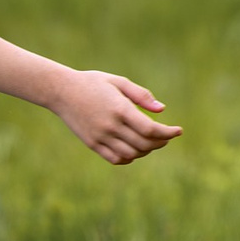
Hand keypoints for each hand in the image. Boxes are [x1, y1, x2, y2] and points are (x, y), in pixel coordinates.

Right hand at [48, 70, 180, 164]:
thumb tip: (162, 110)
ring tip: (152, 142)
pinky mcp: (93, 144)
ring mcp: (100, 137)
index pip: (150, 128)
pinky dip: (130, 157)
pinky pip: (116, 159)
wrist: (61, 91)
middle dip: (161, 141)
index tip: (178, 131)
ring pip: (132, 153)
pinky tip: (135, 150)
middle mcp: (110, 126)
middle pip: (144, 143)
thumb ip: (141, 95)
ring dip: (147, 150)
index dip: (167, 133)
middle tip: (167, 136)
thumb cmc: (93, 83)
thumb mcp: (118, 82)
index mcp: (119, 108)